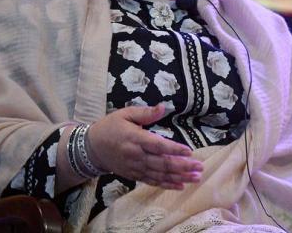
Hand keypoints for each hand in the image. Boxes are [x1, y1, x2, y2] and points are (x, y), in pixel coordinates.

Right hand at [86, 104, 202, 189]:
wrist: (91, 148)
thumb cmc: (110, 127)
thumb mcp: (125, 114)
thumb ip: (145, 112)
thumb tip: (163, 107)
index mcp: (135, 138)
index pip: (157, 145)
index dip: (174, 149)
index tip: (189, 151)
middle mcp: (136, 155)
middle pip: (162, 163)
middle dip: (183, 166)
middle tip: (200, 167)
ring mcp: (135, 168)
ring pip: (160, 174)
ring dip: (179, 177)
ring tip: (196, 177)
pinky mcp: (134, 175)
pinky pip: (152, 181)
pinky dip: (167, 184)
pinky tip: (181, 185)